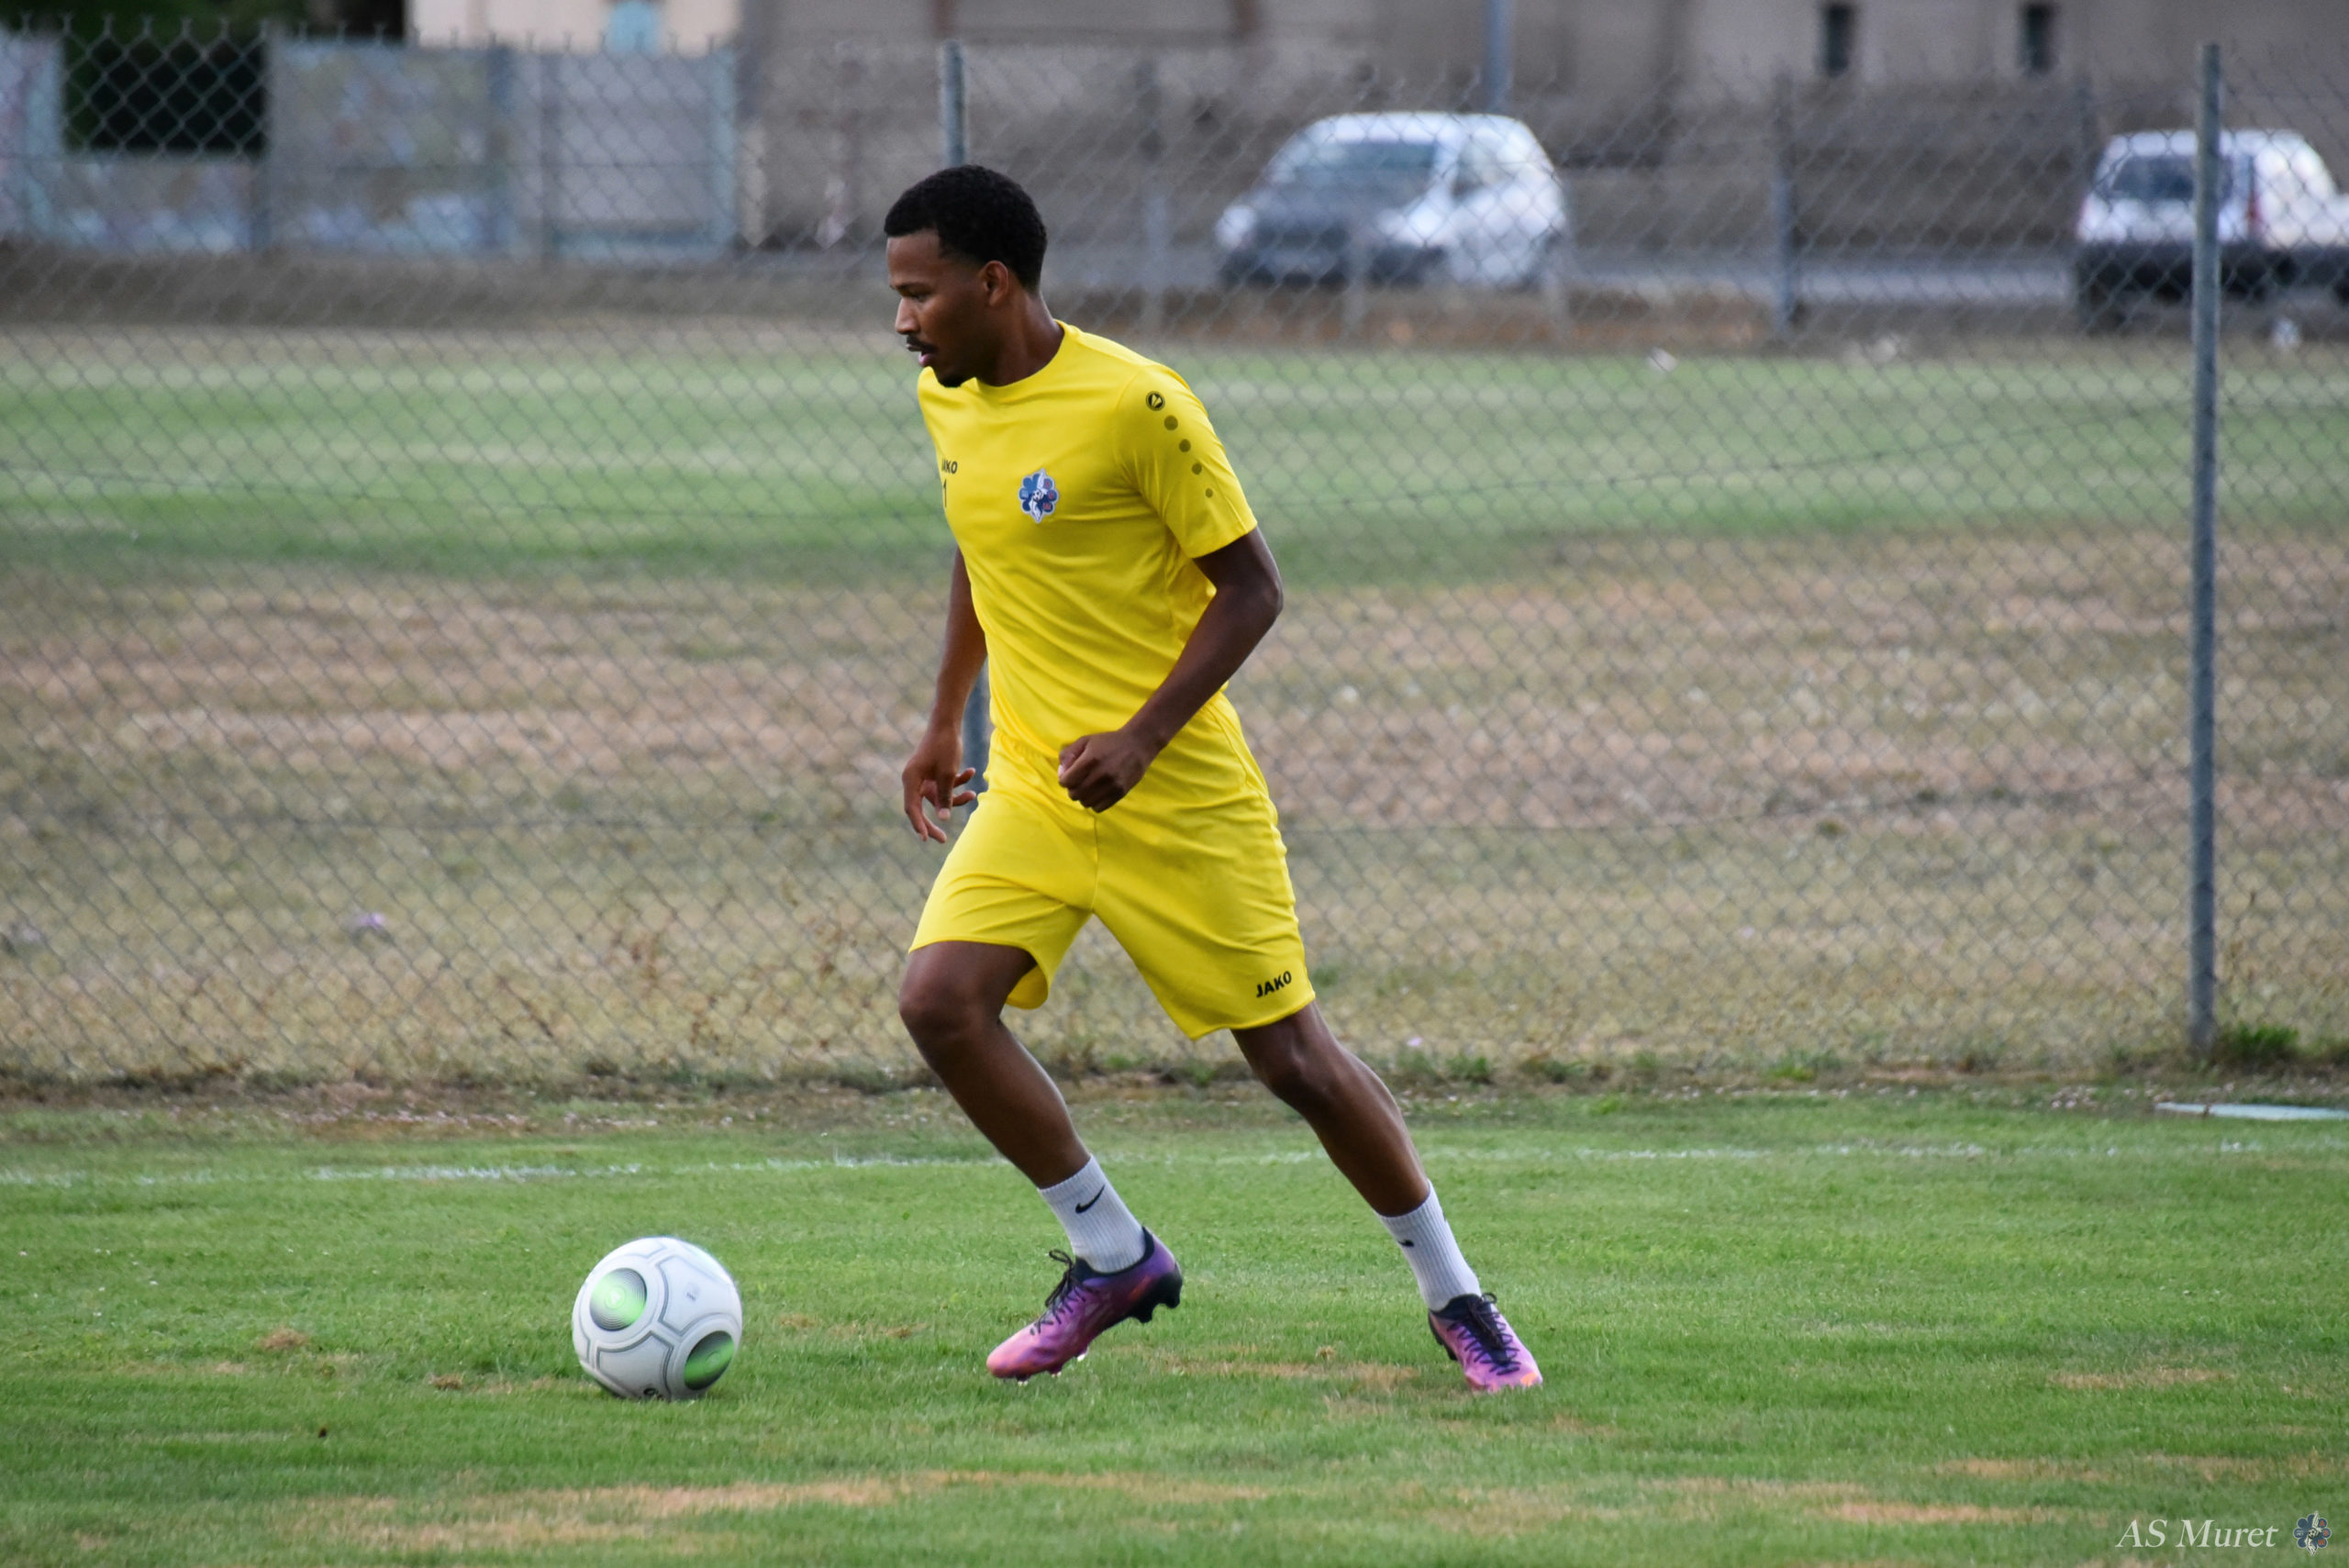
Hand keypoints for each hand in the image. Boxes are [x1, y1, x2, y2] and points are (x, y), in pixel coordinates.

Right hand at [901, 728, 976, 842]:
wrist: (948, 723)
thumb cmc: (945, 746)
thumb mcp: (947, 774)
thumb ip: (945, 797)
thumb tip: (944, 818)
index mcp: (911, 779)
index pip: (912, 808)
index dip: (919, 825)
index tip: (926, 839)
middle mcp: (914, 780)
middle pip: (921, 808)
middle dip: (933, 823)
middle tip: (943, 840)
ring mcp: (924, 778)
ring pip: (938, 798)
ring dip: (955, 798)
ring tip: (972, 796)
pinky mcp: (934, 774)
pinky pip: (945, 786)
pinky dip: (958, 783)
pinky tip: (971, 772)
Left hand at [1057, 727, 1158, 812]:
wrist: (1137, 745)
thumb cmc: (1108, 742)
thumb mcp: (1085, 741)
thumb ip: (1068, 754)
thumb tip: (1061, 772)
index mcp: (1090, 760)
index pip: (1066, 781)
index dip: (1064, 779)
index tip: (1069, 775)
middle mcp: (1101, 774)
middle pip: (1074, 794)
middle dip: (1072, 788)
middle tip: (1079, 781)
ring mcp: (1112, 785)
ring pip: (1085, 803)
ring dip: (1083, 796)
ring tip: (1089, 786)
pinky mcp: (1120, 793)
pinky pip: (1099, 808)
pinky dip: (1095, 802)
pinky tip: (1098, 792)